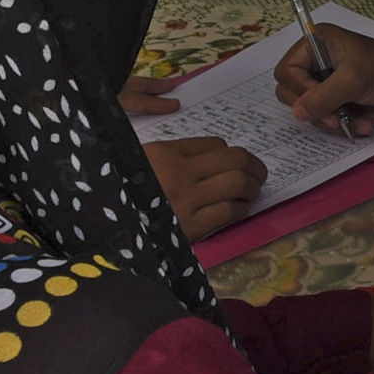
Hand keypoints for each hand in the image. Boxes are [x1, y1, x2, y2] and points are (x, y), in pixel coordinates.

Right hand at [139, 130, 267, 240]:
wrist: (114, 228)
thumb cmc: (127, 194)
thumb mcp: (142, 164)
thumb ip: (173, 157)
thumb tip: (214, 158)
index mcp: (165, 154)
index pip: (216, 144)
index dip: (232, 154)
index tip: (236, 164)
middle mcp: (178, 173)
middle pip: (235, 159)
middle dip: (255, 167)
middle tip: (258, 175)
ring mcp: (186, 201)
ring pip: (238, 183)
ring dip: (252, 188)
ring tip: (250, 193)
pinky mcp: (190, 228)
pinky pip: (229, 212)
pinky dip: (241, 210)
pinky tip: (238, 210)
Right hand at [276, 24, 373, 135]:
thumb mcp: (355, 79)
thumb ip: (324, 96)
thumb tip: (299, 112)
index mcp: (316, 44)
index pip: (287, 71)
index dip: (301, 90)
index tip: (324, 101)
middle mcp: (317, 62)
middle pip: (294, 95)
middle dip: (320, 112)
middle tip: (339, 119)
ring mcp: (326, 82)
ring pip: (312, 112)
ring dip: (338, 122)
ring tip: (366, 122)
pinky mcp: (337, 99)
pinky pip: (329, 119)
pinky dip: (348, 124)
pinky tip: (370, 121)